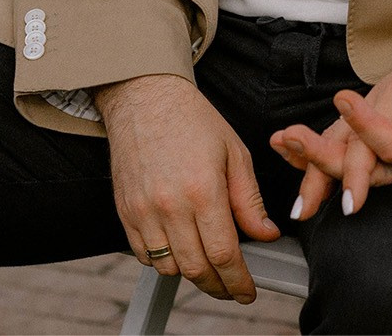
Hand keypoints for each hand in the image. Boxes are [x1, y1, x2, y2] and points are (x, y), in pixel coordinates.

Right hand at [92, 73, 281, 303]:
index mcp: (203, 190)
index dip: (239, 281)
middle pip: (196, 269)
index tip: (248, 291)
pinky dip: (164, 262)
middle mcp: (169, 206)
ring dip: (192, 275)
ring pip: (169, 268)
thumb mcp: (235, 154)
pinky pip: (144, 255)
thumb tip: (266, 234)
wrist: (146, 100)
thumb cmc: (194, 122)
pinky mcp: (124, 212)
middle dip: (218, 286)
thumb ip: (250, 201)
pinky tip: (182, 250)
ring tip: (211, 267)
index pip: (224, 253)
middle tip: (233, 287)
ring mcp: (142, 212)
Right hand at [271, 14, 391, 217]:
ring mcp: (377, 104)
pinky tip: (306, 166)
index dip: (358, 174)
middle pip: (343, 141)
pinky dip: (325, 151)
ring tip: (300, 201)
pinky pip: (347, 133)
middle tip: (302, 210)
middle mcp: (380, 99)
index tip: (351, 204)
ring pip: (339, 138)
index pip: (369, 141)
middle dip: (319, 175)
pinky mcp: (381, 108)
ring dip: (314, 167)